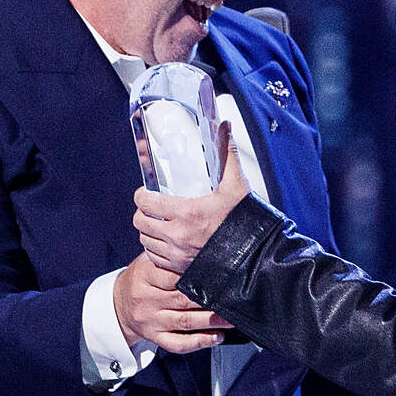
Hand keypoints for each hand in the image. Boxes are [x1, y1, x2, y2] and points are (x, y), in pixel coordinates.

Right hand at [112, 250, 232, 352]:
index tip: (218, 274)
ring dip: (211, 321)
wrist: (118, 304)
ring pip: (184, 322)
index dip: (196, 275)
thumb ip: (168, 257)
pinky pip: (178, 343)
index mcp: (144, 276)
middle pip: (182, 300)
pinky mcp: (156, 337)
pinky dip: (199, 342)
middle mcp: (147, 300)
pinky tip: (217, 337)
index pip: (172, 276)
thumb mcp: (147, 261)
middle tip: (232, 296)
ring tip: (231, 318)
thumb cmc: (141, 279)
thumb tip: (201, 249)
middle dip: (210, 299)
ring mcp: (151, 321)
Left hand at [133, 120, 251, 273]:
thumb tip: (225, 126)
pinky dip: (155, 249)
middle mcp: (177, 236)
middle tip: (152, 207)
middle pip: (140, 222)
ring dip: (148, 231)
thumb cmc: (246, 222)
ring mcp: (177, 255)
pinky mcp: (180, 269)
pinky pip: (155, 258)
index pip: (146, 203)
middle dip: (142, 212)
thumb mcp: (237, 186)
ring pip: (145, 241)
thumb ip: (227, 154)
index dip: (142, 195)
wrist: (256, 257)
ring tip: (158, 223)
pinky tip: (166, 241)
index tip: (146, 192)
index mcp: (186, 213)